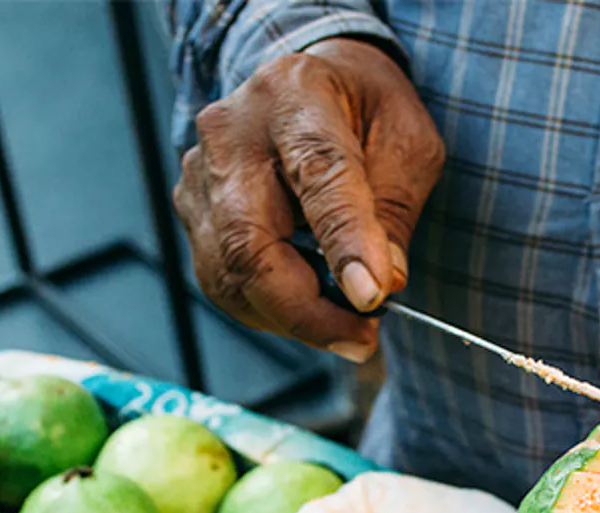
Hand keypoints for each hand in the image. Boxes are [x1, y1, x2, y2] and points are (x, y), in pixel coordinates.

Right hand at [172, 39, 444, 361]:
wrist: (307, 86)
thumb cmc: (362, 112)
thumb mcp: (406, 145)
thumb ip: (393, 212)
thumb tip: (379, 284)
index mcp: (295, 97)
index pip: (317, 178)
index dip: (344, 244)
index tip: (372, 297)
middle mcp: (230, 134)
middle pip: (250, 243)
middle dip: (307, 310)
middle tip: (361, 340)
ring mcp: (199, 176)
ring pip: (230, 275)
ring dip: (292, 319)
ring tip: (346, 330)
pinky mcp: (192, 212)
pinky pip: (223, 282)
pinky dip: (270, 310)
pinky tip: (309, 310)